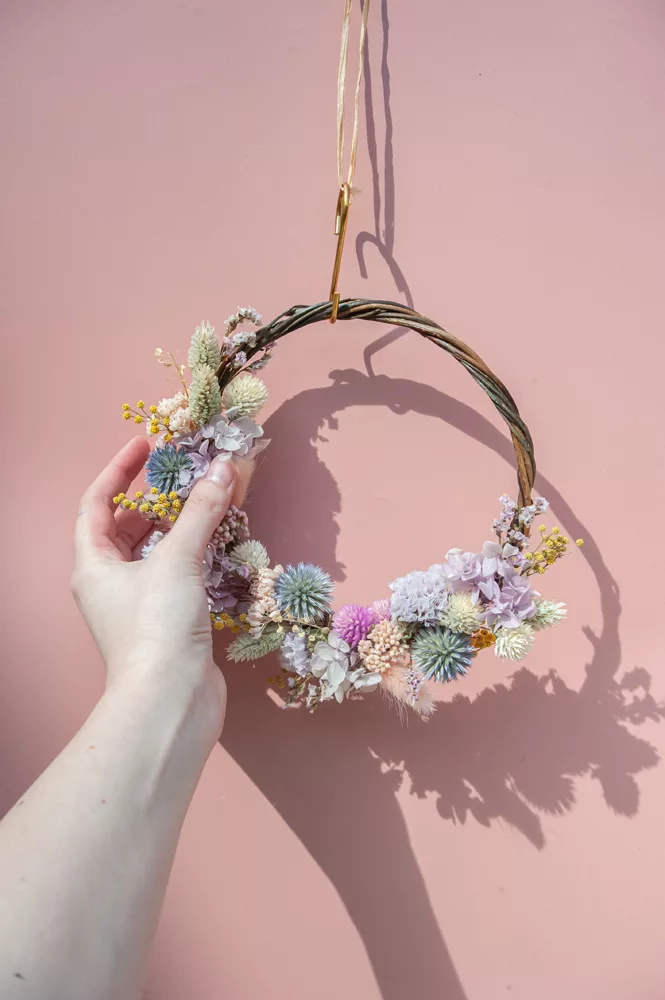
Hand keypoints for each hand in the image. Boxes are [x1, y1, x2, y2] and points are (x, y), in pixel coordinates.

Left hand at [71, 437, 238, 739]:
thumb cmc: (157, 629)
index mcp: (94, 565)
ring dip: (180, 525)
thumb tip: (225, 468)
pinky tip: (221, 542)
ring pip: (155, 551)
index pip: (95, 503)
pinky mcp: (167, 622)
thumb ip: (202, 511)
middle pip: (125, 526)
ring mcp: (138, 605)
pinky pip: (178, 574)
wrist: (171, 702)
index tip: (145, 444)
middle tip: (186, 472)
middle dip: (155, 497)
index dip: (118, 470)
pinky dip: (196, 554)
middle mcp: (110, 583)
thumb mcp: (178, 559)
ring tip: (209, 500)